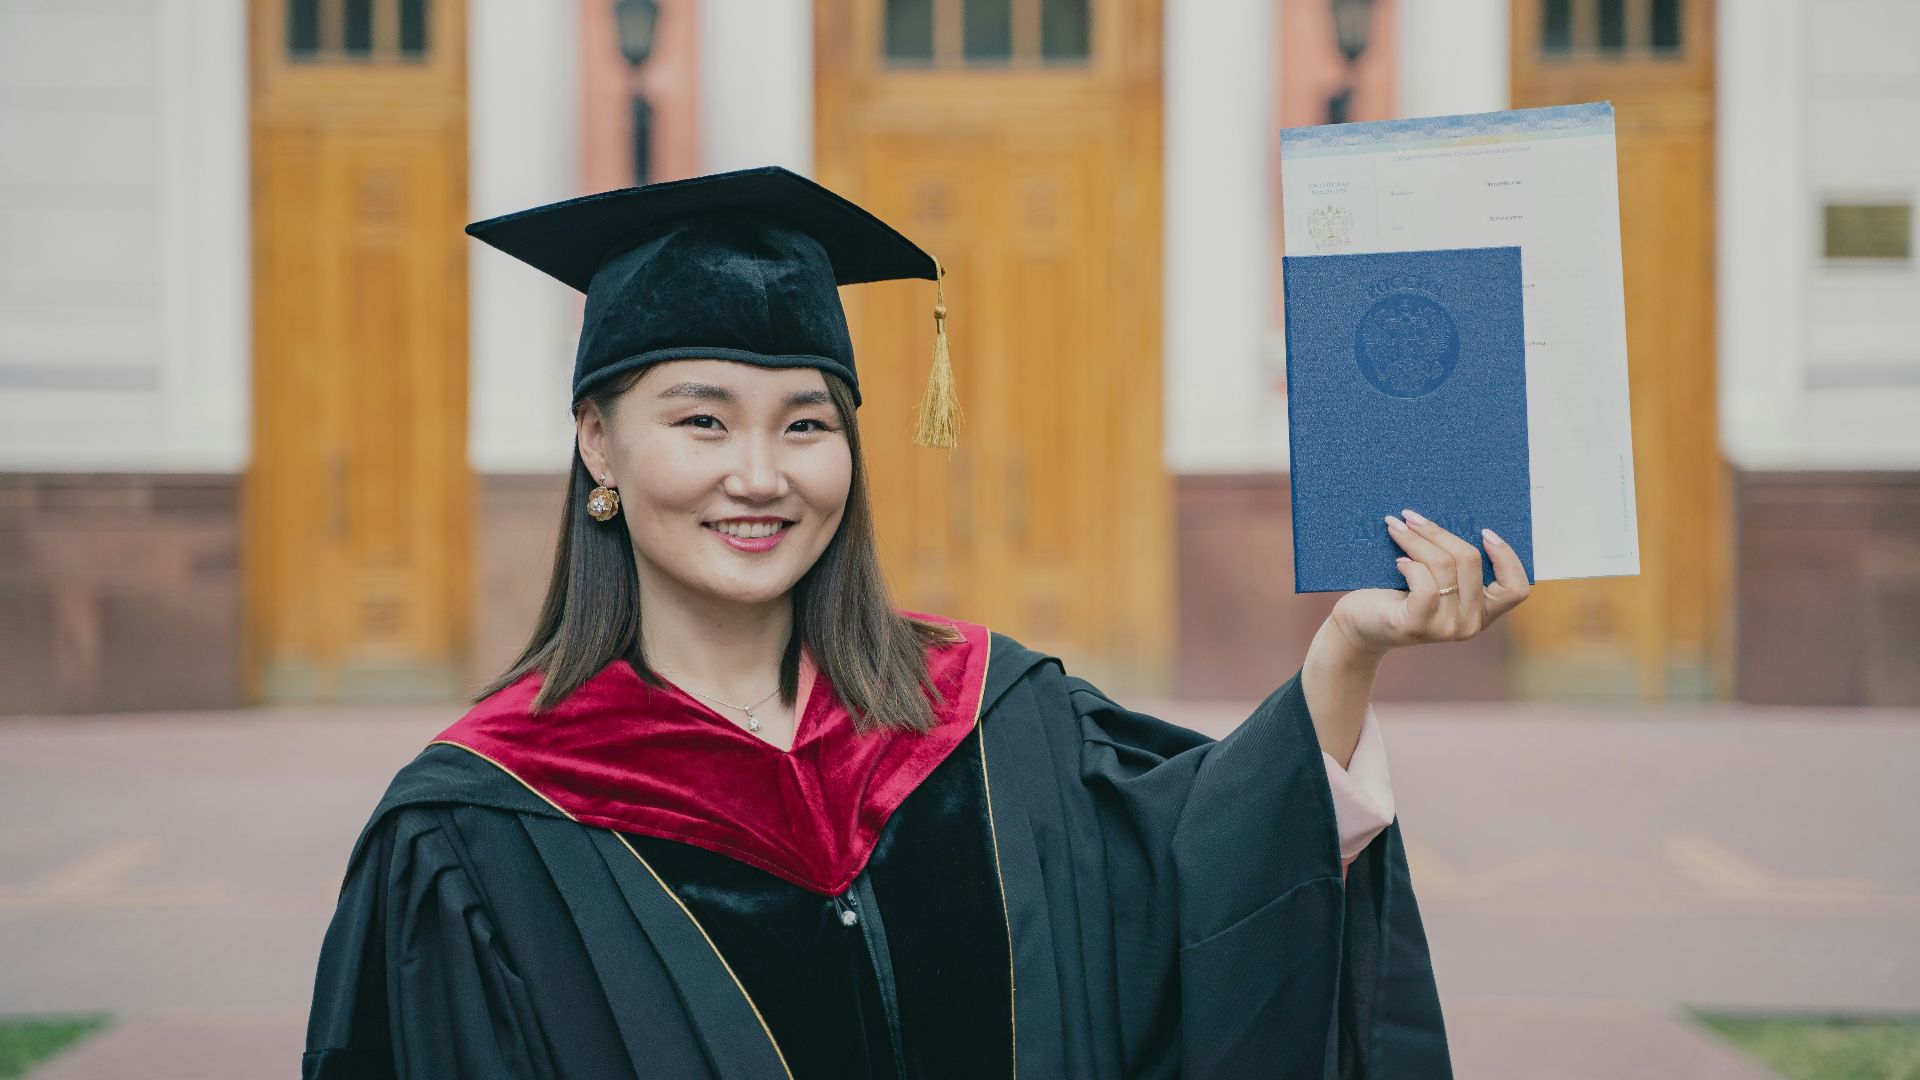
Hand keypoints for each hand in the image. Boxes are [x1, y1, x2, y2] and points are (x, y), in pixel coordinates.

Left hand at [1330, 509, 1531, 655]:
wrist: (1360, 625)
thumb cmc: (1397, 593)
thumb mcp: (1437, 579)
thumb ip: (1456, 563)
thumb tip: (1462, 516)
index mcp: (1483, 613)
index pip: (1517, 589)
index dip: (1507, 557)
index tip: (1485, 531)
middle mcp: (1470, 625)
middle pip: (1471, 561)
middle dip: (1439, 532)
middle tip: (1412, 516)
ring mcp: (1445, 629)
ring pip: (1445, 566)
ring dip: (1417, 540)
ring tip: (1397, 527)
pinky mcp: (1417, 626)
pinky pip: (1424, 584)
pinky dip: (1410, 565)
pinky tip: (1397, 561)